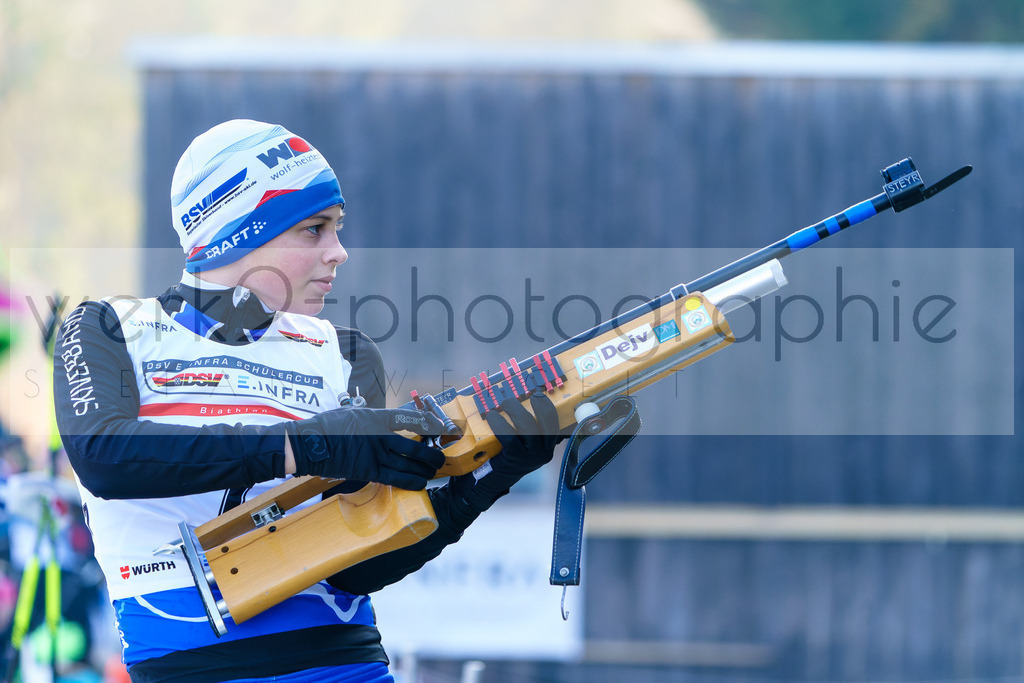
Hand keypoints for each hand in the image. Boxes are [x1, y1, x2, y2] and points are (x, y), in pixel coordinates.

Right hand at [286, 408, 445, 489]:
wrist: (309, 444)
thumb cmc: (328, 426)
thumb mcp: (353, 413)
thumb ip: (372, 418)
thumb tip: (385, 422)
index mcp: (377, 417)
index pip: (410, 419)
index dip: (428, 423)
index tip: (440, 427)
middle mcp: (380, 435)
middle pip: (415, 447)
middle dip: (431, 454)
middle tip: (440, 458)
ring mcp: (375, 454)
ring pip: (409, 464)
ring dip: (424, 470)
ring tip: (432, 472)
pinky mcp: (368, 471)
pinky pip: (395, 478)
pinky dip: (410, 481)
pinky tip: (420, 483)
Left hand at [453, 392, 559, 511]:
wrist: (487, 482)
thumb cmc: (504, 455)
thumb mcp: (521, 441)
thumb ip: (527, 424)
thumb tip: (522, 397)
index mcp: (549, 445)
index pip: (557, 420)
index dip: (550, 403)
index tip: (540, 390)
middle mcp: (544, 451)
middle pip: (547, 420)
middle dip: (538, 402)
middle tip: (528, 394)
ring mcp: (531, 457)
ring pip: (528, 426)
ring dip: (515, 409)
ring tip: (504, 403)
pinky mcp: (515, 460)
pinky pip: (509, 436)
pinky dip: (499, 423)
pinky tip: (492, 416)